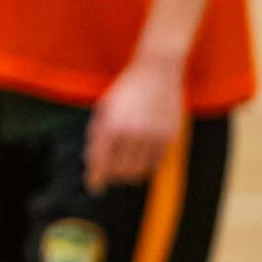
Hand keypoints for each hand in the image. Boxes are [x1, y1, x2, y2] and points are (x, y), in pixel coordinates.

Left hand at [86, 58, 183, 191]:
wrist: (156, 73)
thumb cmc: (125, 91)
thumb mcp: (103, 108)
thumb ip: (97, 134)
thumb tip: (94, 160)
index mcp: (111, 125)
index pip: (101, 161)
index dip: (96, 178)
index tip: (94, 188)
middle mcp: (132, 133)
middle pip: (119, 171)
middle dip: (111, 176)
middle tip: (109, 175)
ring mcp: (152, 136)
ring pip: (138, 171)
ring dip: (128, 174)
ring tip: (123, 170)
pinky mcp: (168, 137)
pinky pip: (156, 164)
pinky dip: (146, 168)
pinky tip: (140, 164)